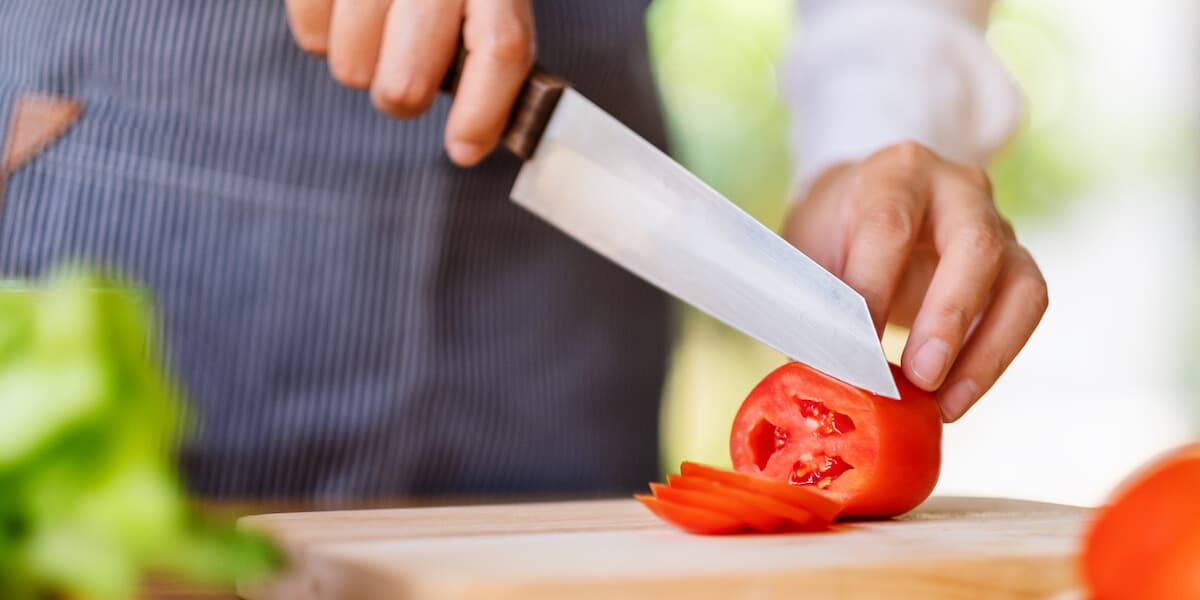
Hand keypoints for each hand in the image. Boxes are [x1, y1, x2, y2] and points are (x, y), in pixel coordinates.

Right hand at [284, 0, 535, 165]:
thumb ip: (488, 39)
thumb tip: (477, 134)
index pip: (499, 47)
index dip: (483, 111)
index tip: (464, 150)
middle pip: (412, 74)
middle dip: (404, 97)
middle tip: (405, 88)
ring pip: (352, 63)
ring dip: (360, 66)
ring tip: (373, 34)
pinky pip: (311, 31)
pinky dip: (323, 35)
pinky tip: (342, 10)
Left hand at [785, 142, 1047, 421]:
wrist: (865, 206)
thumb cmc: (834, 232)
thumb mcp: (807, 251)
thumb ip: (817, 300)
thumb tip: (823, 372)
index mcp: (894, 175)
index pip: (889, 228)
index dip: (873, 292)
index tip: (855, 351)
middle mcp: (957, 190)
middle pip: (974, 245)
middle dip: (948, 316)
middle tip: (921, 377)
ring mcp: (997, 225)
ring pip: (1019, 284)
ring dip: (986, 352)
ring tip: (945, 405)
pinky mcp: (1016, 265)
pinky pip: (1024, 312)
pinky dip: (993, 362)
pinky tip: (955, 400)